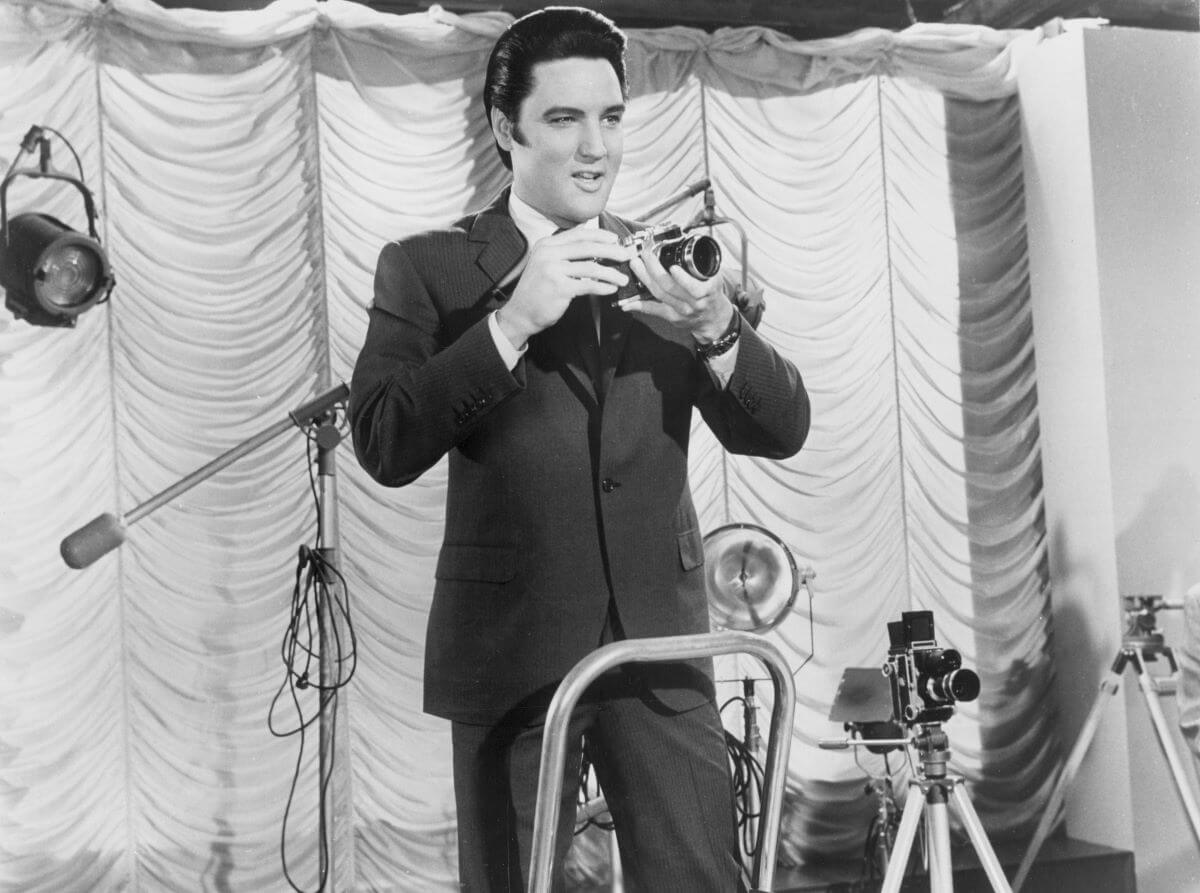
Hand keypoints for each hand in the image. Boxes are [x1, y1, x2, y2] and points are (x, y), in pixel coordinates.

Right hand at [495, 229, 633, 348]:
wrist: (520, 312)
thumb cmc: (537, 290)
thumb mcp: (546, 263)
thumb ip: (564, 252)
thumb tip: (591, 243)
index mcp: (547, 244)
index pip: (579, 234)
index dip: (600, 235)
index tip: (616, 239)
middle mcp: (549, 254)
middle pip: (588, 247)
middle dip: (612, 250)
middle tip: (627, 255)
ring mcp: (553, 270)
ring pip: (591, 267)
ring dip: (611, 273)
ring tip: (623, 278)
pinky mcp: (559, 288)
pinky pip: (588, 285)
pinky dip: (603, 287)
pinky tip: (611, 289)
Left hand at [622, 247, 734, 342]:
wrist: (714, 317)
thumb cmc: (712, 293)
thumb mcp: (714, 276)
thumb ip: (702, 262)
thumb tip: (683, 238)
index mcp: (706, 291)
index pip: (694, 287)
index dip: (683, 279)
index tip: (673, 268)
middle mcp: (693, 303)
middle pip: (670, 288)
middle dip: (655, 270)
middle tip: (645, 255)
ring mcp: (681, 311)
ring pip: (660, 295)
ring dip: (645, 279)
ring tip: (636, 264)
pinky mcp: (672, 317)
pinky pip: (654, 310)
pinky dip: (640, 306)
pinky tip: (628, 303)